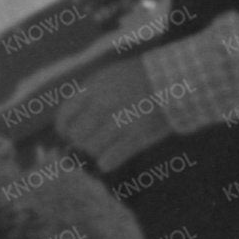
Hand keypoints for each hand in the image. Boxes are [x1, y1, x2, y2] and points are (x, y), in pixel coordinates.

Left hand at [50, 56, 170, 173]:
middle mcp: (103, 105)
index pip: (65, 116)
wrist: (173, 81)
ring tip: (105, 147)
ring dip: (95, 151)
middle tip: (90, 141)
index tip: (69, 134)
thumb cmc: (138, 79)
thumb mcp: (108, 76)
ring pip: (91, 149)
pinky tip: (108, 160)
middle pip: (77, 136)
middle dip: (81, 141)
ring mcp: (120, 121)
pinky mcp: (136, 137)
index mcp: (93, 88)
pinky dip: (106, 162)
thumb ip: (88, 96)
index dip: (64, 129)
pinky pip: (109, 160)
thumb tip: (67, 124)